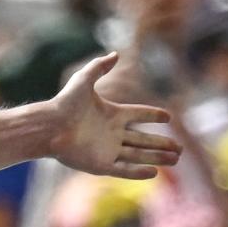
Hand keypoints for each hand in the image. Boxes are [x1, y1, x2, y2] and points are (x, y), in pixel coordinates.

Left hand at [47, 53, 180, 181]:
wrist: (49, 126)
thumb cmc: (64, 103)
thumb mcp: (83, 79)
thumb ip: (99, 66)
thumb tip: (115, 54)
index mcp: (112, 114)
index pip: (138, 115)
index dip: (153, 116)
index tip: (168, 117)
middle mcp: (113, 133)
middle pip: (143, 140)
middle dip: (162, 143)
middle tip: (179, 148)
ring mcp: (107, 150)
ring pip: (138, 155)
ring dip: (157, 157)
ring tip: (175, 159)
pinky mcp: (100, 164)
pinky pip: (124, 170)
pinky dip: (138, 172)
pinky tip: (154, 172)